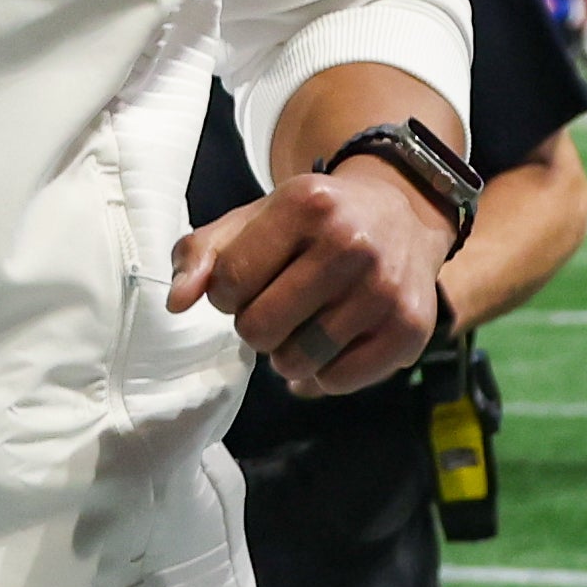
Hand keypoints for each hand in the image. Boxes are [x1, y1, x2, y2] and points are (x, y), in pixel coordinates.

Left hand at [168, 162, 443, 398]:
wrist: (401, 216)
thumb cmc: (313, 222)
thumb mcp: (255, 218)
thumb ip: (202, 254)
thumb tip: (176, 302)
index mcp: (307, 204)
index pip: (230, 281)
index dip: (224, 293)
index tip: (243, 284)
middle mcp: (351, 244)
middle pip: (259, 328)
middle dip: (254, 326)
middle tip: (274, 306)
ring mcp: (384, 290)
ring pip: (296, 362)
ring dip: (285, 355)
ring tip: (301, 325)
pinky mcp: (410, 330)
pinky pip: (337, 382)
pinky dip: (323, 373)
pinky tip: (331, 342)